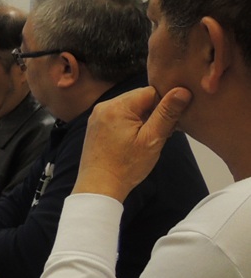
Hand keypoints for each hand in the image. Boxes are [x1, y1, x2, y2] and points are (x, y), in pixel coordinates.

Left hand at [75, 86, 191, 201]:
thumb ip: (167, 113)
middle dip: (154, 112)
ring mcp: (97, 116)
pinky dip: (131, 125)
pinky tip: (135, 141)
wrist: (98, 187)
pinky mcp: (96, 126)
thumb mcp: (152, 139)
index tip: (170, 123)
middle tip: (159, 133)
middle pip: (140, 98)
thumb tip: (181, 91)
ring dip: (143, 119)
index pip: (151, 91)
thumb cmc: (125, 167)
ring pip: (131, 108)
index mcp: (116, 106)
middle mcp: (103, 106)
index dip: (165, 105)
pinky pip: (120, 117)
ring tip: (146, 140)